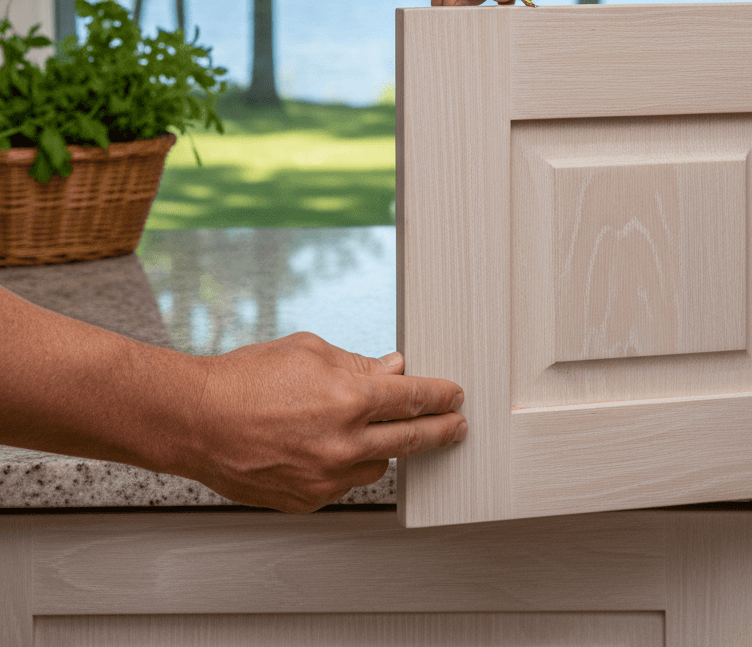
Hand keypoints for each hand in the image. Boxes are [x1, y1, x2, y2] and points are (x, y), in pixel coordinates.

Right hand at [183, 333, 465, 512]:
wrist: (195, 421)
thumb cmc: (245, 380)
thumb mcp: (309, 353)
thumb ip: (357, 364)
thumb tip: (392, 369)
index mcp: (349, 399)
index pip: (413, 398)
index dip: (439, 396)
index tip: (453, 395)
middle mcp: (343, 442)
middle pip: (411, 438)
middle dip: (440, 430)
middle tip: (455, 425)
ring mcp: (326, 476)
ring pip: (377, 463)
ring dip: (382, 446)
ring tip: (372, 429)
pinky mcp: (308, 499)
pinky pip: (344, 482)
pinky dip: (346, 464)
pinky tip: (330, 446)